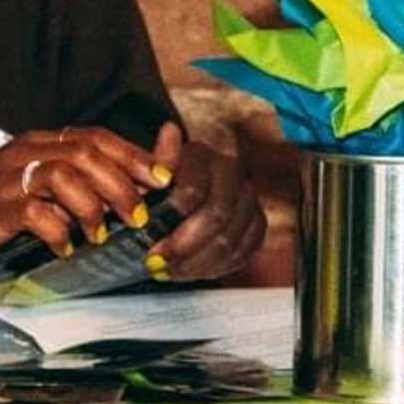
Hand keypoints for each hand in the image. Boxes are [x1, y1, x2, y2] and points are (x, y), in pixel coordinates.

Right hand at [0, 125, 159, 281]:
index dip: (133, 154)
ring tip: (101, 233)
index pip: (95, 137)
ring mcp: (7, 179)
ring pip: (66, 174)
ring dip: (93, 205)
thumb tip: (118, 199)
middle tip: (140, 214)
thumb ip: (65, 187)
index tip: (163, 177)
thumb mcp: (27, 190)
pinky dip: (57, 231)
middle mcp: (25, 153)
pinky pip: (35, 212)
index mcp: (37, 144)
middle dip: (122, 182)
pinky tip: (63, 247)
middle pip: (87, 152)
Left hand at [143, 123, 263, 281]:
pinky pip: (244, 252)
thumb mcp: (147, 170)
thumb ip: (156, 159)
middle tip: (157, 263)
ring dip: (196, 263)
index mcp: (203, 155)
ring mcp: (248, 199)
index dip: (171, 218)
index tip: (149, 240)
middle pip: (216, 216)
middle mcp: (231, 173)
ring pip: (230, 240)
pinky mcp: (256, 223)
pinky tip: (191, 270)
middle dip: (183, 247)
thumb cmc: (159, 184)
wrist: (180, 195)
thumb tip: (170, 132)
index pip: (194, 188)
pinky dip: (215, 267)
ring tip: (168, 271)